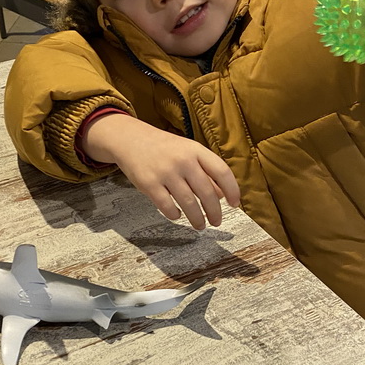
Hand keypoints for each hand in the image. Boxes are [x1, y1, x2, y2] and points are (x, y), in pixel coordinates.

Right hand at [82, 114, 240, 228]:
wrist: (130, 139)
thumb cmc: (163, 148)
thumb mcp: (188, 152)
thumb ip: (206, 170)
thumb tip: (223, 194)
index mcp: (196, 150)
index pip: (222, 171)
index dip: (232, 190)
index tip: (234, 204)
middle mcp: (183, 160)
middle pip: (207, 192)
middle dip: (214, 212)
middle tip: (217, 221)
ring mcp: (165, 172)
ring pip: (189, 203)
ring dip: (197, 218)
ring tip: (200, 225)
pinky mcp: (149, 184)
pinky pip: (167, 206)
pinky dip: (175, 215)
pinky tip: (177, 215)